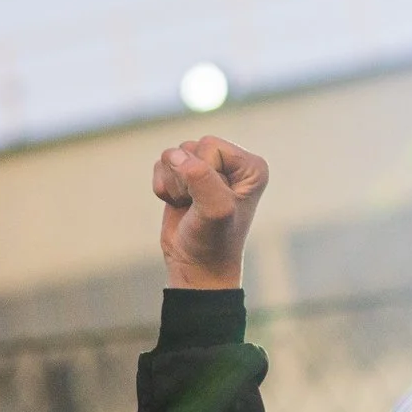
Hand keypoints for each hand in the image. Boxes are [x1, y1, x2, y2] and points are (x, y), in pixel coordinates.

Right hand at [153, 136, 267, 288]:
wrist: (197, 266)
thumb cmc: (213, 241)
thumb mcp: (215, 210)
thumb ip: (200, 178)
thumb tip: (175, 155)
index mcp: (251, 166)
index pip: (210, 146)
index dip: (202, 173)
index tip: (212, 200)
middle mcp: (233, 163)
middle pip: (190, 146)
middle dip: (185, 178)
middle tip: (197, 205)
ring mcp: (208, 168)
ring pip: (172, 155)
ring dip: (173, 184)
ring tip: (190, 206)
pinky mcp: (186, 176)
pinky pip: (161, 165)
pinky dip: (163, 188)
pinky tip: (179, 205)